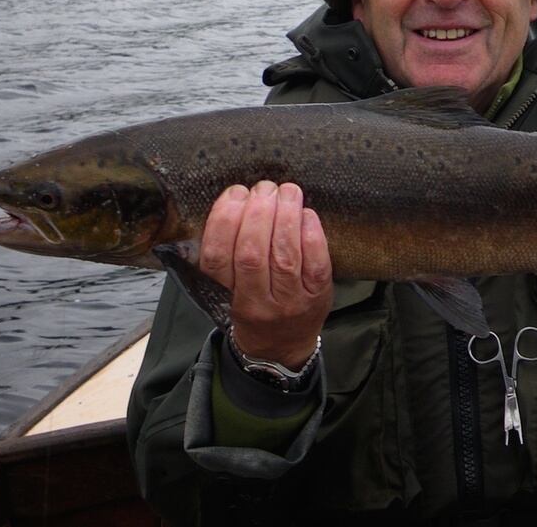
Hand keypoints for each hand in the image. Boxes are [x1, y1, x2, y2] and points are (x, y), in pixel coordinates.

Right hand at [197, 181, 333, 366]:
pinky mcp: (318, 295)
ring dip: (285, 216)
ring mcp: (291, 301)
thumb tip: (234, 200)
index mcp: (227, 296)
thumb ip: (224, 253)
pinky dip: (311, 233)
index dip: (224, 220)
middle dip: (257, 212)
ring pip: (285, 255)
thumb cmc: (252, 308)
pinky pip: (316, 262)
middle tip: (264, 188)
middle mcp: (258, 303)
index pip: (217, 257)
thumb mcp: (226, 289)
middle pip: (252, 254)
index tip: (234, 193)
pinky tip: (306, 213)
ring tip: (286, 191)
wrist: (282, 348)